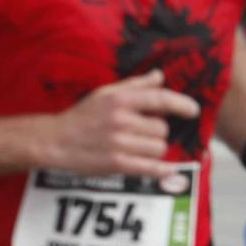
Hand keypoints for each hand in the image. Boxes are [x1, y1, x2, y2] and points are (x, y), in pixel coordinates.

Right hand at [42, 69, 199, 179]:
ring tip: (136, 148)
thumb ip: (134, 85)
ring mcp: (118, 143)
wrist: (53, 141)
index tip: (192, 110)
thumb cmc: (81, 116)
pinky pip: (151, 167)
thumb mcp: (104, 94)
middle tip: (140, 133)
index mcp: (118, 100)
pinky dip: (161, 170)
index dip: (182, 105)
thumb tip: (159, 75)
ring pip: (158, 148)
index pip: (160, 99)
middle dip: (156, 132)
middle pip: (162, 128)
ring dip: (153, 149)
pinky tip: (165, 169)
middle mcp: (120, 120)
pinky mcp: (116, 164)